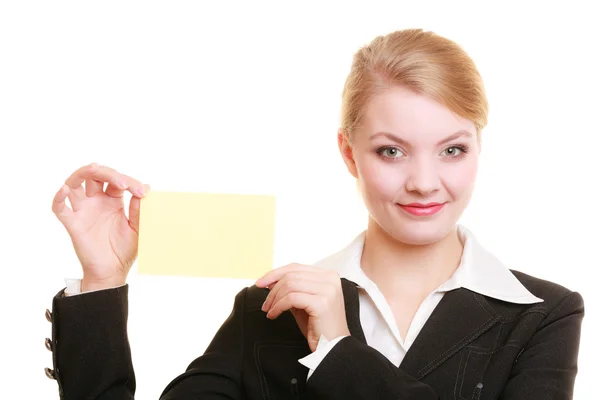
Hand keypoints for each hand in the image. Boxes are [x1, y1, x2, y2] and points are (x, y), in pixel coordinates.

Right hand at [51, 163, 149, 291]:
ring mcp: (83, 211)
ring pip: (74, 183)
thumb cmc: (124, 251)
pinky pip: (59, 208)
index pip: (116, 181)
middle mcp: (96, 202)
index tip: (142, 192)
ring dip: (82, 173)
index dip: (129, 181)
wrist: (112, 272)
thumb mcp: (137, 228)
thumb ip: (139, 209)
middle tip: (123, 183)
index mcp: (112, 201)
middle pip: (94, 175)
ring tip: (95, 168)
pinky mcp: (73, 223)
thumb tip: (146, 188)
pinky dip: (58, 197)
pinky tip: (64, 190)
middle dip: (108, 172)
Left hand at [255, 264, 349, 351]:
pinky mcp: (321, 302)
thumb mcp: (302, 303)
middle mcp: (330, 279)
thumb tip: (270, 280)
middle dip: (272, 288)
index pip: (296, 267)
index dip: (275, 273)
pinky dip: (278, 306)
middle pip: (291, 275)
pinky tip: (274, 314)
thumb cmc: (319, 328)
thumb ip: (290, 289)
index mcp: (327, 275)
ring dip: (274, 299)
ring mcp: (327, 290)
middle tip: (265, 302)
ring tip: (270, 310)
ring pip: (290, 285)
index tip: (261, 282)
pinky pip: (291, 298)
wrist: (333, 347)